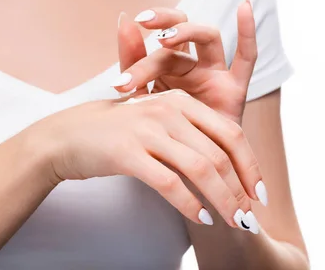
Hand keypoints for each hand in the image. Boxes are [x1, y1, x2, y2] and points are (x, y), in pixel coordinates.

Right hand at [25, 89, 260, 232]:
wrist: (66, 136)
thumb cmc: (113, 132)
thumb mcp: (152, 121)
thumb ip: (187, 133)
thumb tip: (222, 161)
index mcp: (178, 102)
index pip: (229, 133)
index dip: (250, 165)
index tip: (258, 192)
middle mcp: (167, 111)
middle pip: (219, 154)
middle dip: (239, 189)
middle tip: (248, 217)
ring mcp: (147, 130)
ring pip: (200, 170)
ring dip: (223, 201)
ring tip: (233, 222)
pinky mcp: (128, 153)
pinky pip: (170, 184)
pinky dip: (191, 205)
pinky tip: (202, 219)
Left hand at [114, 0, 256, 123]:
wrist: (183, 172)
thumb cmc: (161, 137)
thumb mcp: (141, 101)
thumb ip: (132, 61)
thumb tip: (121, 18)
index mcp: (166, 69)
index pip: (153, 49)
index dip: (136, 58)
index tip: (118, 80)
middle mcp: (191, 66)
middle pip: (179, 37)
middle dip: (161, 36)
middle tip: (143, 29)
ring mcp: (214, 74)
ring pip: (207, 38)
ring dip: (187, 31)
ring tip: (164, 40)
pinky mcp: (235, 89)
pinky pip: (247, 57)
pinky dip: (248, 32)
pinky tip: (244, 6)